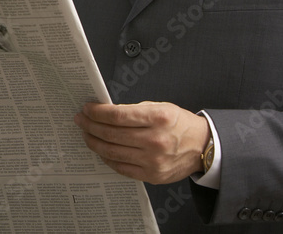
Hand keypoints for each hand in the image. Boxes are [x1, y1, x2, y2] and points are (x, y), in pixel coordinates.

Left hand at [74, 101, 209, 184]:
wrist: (202, 146)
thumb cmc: (178, 123)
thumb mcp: (159, 107)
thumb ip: (133, 110)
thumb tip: (104, 112)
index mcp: (158, 118)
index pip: (117, 115)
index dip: (97, 112)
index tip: (87, 108)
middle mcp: (156, 140)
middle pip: (111, 134)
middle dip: (90, 125)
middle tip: (80, 120)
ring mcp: (153, 161)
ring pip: (112, 152)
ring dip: (94, 142)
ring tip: (86, 134)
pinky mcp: (152, 175)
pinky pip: (121, 167)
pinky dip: (107, 158)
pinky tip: (101, 149)